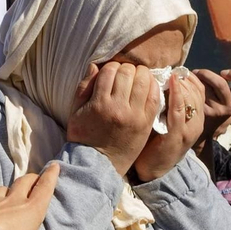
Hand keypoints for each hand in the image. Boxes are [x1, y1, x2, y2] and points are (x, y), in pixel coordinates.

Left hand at [0, 164, 80, 229]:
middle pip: (26, 180)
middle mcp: (16, 200)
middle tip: (38, 178)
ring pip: (8, 186)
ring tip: (17, 190)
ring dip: (15, 185)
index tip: (56, 164)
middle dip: (34, 177)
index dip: (51, 175)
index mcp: (32, 208)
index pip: (45, 187)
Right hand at [65, 61, 158, 175]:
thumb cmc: (84, 137)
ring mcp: (134, 116)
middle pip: (128, 72)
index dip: (111, 67)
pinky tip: (148, 86)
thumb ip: (84, 87)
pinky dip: (153, 86)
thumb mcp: (75, 112)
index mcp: (99, 103)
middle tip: (125, 74)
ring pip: (144, 81)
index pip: (110, 71)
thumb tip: (95, 65)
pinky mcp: (146, 123)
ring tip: (138, 77)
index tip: (111, 72)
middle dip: (126, 68)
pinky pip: (155, 97)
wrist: (98, 164)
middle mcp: (118, 108)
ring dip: (141, 74)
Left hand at [133, 70, 205, 182]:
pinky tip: (172, 81)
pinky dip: (177, 93)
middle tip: (170, 69)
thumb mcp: (167, 119)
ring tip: (168, 73)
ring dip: (179, 83)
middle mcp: (197, 123)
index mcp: (196, 119)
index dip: (189, 77)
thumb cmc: (155, 142)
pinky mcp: (177, 135)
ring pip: (190, 98)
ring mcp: (189, 130)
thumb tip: (162, 78)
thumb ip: (169, 102)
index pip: (199, 90)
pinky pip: (180, 109)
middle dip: (184, 78)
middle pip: (197, 92)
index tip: (175, 69)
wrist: (153, 170)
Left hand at [192, 68, 230, 142]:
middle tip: (198, 72)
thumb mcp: (228, 102)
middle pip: (220, 83)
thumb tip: (211, 71)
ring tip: (190, 79)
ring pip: (206, 88)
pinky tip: (186, 87)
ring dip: (195, 80)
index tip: (224, 72)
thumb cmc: (217, 110)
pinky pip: (196, 95)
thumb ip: (226, 88)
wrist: (208, 132)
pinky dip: (189, 88)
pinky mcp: (203, 113)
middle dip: (207, 73)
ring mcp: (216, 111)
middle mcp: (228, 107)